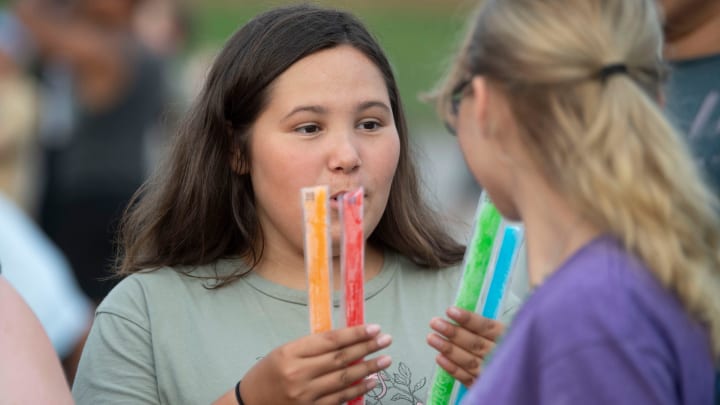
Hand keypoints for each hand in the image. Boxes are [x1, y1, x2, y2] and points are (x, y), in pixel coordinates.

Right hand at [240, 324, 391, 404]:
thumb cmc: (268, 374)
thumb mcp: (284, 353)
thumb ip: (312, 348)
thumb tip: (346, 340)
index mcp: (290, 353)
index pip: (329, 340)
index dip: (354, 333)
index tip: (374, 328)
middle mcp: (298, 374)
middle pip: (340, 358)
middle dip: (367, 348)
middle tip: (387, 339)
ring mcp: (305, 396)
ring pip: (344, 379)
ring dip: (369, 368)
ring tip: (385, 359)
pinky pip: (340, 399)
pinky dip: (358, 389)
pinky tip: (372, 381)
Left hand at [426, 307, 504, 386]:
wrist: (528, 385)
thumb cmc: (504, 348)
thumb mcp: (504, 333)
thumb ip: (486, 325)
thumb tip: (460, 314)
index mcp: (507, 338)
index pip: (486, 327)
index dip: (468, 319)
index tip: (451, 311)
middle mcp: (501, 356)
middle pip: (475, 343)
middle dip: (453, 333)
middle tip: (435, 323)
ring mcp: (492, 373)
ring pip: (469, 361)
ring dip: (449, 349)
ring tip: (432, 338)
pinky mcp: (484, 385)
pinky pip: (467, 379)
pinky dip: (453, 369)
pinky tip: (440, 359)